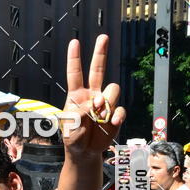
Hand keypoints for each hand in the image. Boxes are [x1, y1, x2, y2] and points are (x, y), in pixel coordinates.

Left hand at [61, 35, 125, 156]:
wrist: (84, 152)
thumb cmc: (73, 138)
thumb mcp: (69, 127)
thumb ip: (78, 115)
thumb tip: (94, 105)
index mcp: (76, 95)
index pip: (75, 73)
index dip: (75, 58)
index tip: (75, 42)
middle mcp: (92, 94)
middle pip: (97, 70)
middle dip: (100, 53)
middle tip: (103, 37)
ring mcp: (105, 103)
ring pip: (112, 89)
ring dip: (107, 100)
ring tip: (98, 115)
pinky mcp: (114, 114)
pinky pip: (120, 109)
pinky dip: (117, 115)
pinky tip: (111, 122)